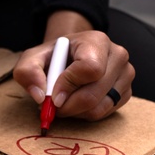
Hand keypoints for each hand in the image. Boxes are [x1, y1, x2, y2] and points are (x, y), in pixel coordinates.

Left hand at [13, 30, 133, 121]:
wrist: (72, 56)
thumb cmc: (55, 57)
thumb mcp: (33, 58)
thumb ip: (28, 72)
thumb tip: (40, 96)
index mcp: (97, 41)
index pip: (90, 68)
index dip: (69, 85)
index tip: (53, 95)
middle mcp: (117, 55)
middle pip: (94, 93)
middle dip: (68, 105)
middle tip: (53, 105)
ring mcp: (126, 74)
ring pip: (100, 107)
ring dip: (76, 112)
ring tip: (64, 101)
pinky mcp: (126, 92)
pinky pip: (106, 113)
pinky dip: (87, 114)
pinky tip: (77, 102)